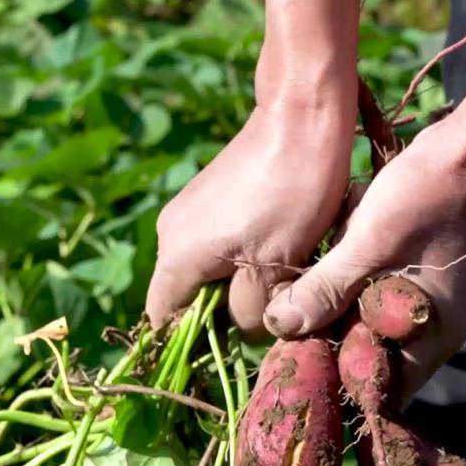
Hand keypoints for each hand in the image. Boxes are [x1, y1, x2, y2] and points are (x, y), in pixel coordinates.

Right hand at [144, 96, 355, 336]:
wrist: (302, 115)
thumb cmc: (293, 193)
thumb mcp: (277, 266)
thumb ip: (252, 312)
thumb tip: (245, 332)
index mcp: (176, 256)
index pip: (162, 322)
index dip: (191, 344)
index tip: (231, 351)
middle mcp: (169, 234)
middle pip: (184, 298)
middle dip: (222, 315)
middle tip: (269, 316)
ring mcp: (187, 212)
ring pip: (204, 273)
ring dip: (238, 286)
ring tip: (279, 281)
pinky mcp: (208, 198)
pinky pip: (215, 247)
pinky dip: (241, 260)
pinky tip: (278, 252)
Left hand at [262, 124, 465, 398]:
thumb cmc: (428, 195)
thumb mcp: (369, 243)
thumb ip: (326, 288)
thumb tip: (280, 327)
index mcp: (431, 336)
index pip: (378, 386)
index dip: (335, 379)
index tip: (293, 362)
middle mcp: (429, 329)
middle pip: (367, 356)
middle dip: (326, 341)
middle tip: (282, 325)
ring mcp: (421, 301)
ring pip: (364, 323)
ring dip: (333, 309)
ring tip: (298, 295)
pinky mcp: (410, 275)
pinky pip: (370, 293)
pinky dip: (347, 283)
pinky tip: (327, 260)